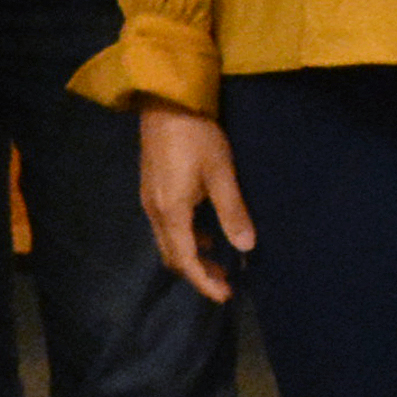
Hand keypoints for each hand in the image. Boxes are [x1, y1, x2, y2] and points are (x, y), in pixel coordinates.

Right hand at [136, 104, 254, 303]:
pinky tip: (206, 231)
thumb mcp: (221, 173)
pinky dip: (185, 237)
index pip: (185, 260)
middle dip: (197, 272)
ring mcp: (149, 198)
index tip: (225, 296)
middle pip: (172, 255)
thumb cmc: (197, 135)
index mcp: (170, 212)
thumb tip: (246, 248)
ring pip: (167, 241)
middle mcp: (154, 211)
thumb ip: (233, 212)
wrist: (166, 100)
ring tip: (219, 259)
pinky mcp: (152, 187)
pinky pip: (165, 226)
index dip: (204, 282)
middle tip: (226, 282)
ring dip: (191, 255)